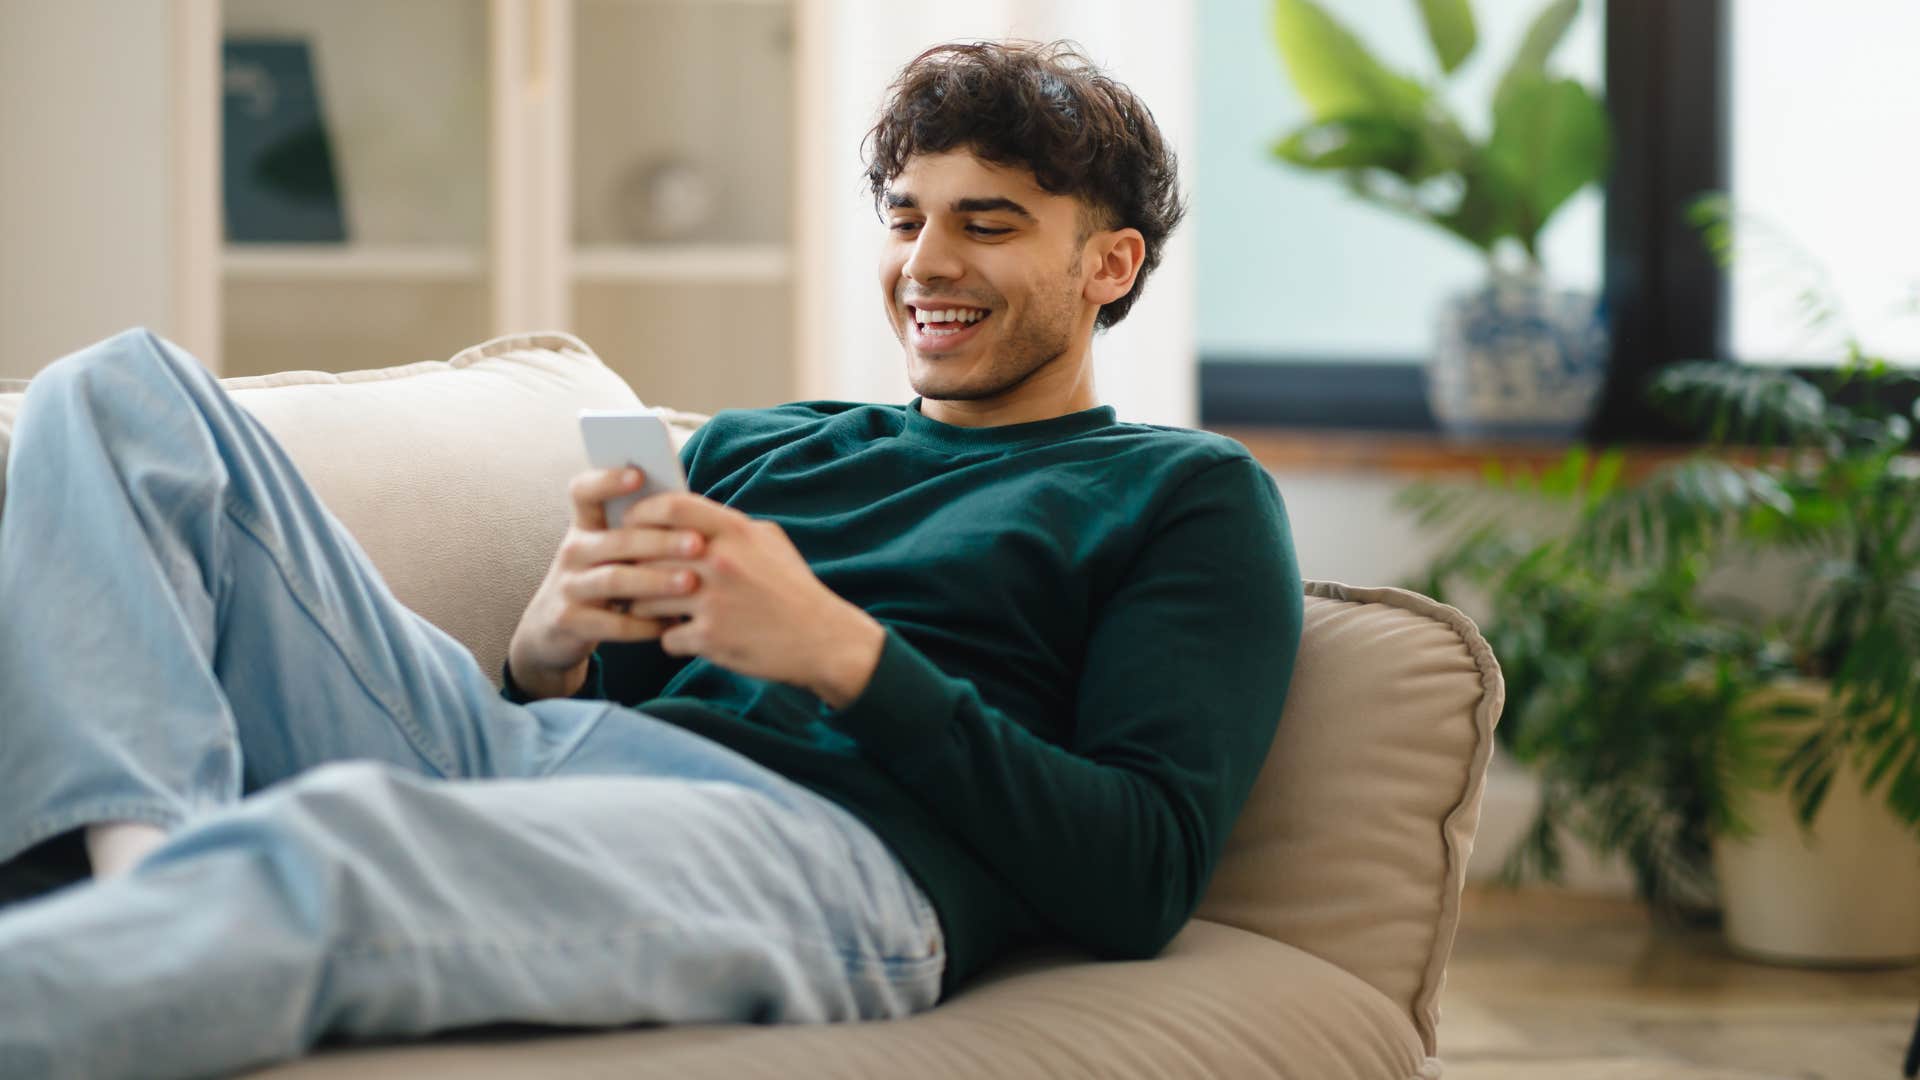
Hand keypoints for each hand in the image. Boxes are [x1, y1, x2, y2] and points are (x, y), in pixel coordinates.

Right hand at [505, 467, 709, 698]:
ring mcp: (568, 586)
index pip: (583, 492)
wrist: (553, 629)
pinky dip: (644, 625)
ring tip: (690, 582)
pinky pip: (611, 624)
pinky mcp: (570, 622)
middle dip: (659, 541)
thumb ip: (639, 531)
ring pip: (614, 580)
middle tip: (697, 543)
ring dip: (655, 581)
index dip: (607, 481)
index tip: (638, 475)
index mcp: (585, 526)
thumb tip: (689, 508)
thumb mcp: (611, 551)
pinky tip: (673, 623)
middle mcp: (572, 551)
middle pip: (616, 540)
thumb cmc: (601, 578)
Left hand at [618, 492, 885, 707]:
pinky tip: (687, 638)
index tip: (629, 523)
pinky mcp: (710, 638)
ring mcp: (713, 601)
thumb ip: (728, 526)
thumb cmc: (793, 588)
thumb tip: (686, 516)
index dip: (641, 512)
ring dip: (646, 605)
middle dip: (635, 567)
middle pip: (648, 554)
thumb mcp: (769, 541)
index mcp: (736, 531)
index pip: (672, 506)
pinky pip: (665, 636)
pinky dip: (672, 639)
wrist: (823, 640)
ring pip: (646, 598)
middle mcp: (721, 562)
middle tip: (631, 575)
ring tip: (657, 609)